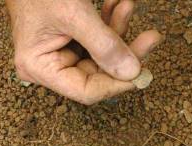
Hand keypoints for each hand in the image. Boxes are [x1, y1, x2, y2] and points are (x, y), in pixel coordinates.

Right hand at [6, 0, 161, 104]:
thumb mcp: (73, 14)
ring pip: (102, 55)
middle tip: (151, 37)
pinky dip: (110, 22)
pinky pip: (96, 39)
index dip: (116, 83)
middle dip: (125, 52)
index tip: (142, 71)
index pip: (86, 91)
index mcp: (40, 68)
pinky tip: (119, 4)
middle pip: (98, 73)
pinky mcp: (70, 39)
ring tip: (128, 6)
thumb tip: (133, 73)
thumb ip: (104, 45)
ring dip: (119, 31)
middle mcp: (49, 66)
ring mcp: (60, 53)